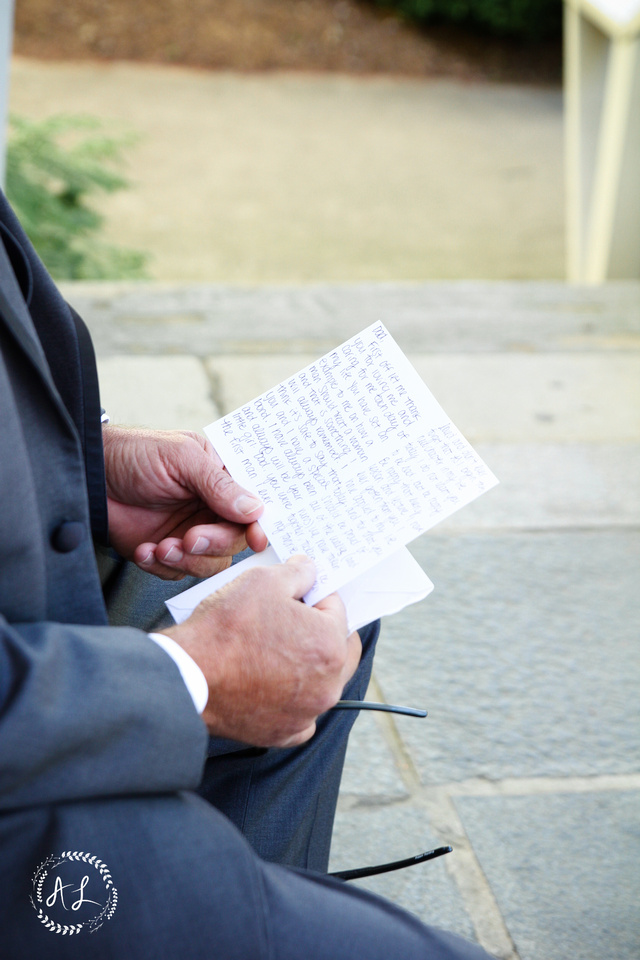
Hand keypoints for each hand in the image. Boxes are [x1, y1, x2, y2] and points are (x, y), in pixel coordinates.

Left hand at [103, 425, 267, 579]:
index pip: (252, 506)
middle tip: (189, 539)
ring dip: (186, 561)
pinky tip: (144, 550)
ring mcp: (189, 532)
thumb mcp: (180, 458)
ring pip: (210, 562)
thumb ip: (218, 484)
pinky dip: (161, 566)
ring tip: (160, 547)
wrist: (88, 476)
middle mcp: (210, 508)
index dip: (258, 524)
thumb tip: (255, 509)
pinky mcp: (166, 552)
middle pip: (234, 540)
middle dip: (214, 544)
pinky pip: (177, 573)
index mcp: (221, 480)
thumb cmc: (134, 454)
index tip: (257, 538)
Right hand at [161, 556, 361, 746]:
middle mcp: (328, 685)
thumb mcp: (264, 580)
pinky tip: (274, 683)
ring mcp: (307, 713)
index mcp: (331, 645)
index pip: (337, 609)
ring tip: (278, 649)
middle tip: (297, 619)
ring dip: (309, 665)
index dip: (316, 595)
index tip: (299, 593)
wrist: (189, 676)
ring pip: (321, 683)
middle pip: (338, 649)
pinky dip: (292, 699)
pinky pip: (301, 713)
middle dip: (323, 631)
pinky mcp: (284, 733)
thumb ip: (297, 572)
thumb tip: (309, 570)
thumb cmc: (226, 629)